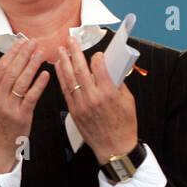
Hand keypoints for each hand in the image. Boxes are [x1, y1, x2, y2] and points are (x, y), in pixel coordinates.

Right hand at [0, 38, 49, 173]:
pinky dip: (38, 85)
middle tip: (33, 43)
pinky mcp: (22, 115)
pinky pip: (31, 97)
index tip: (20, 42)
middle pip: (11, 72)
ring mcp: (9, 107)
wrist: (0, 142)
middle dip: (23, 56)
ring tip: (40, 54)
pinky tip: (45, 75)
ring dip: (32, 66)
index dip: (11, 53)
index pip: (0, 68)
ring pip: (21, 82)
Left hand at [56, 35, 137, 160]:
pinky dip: (61, 77)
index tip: (96, 52)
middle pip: (81, 69)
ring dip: (64, 62)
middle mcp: (94, 97)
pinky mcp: (74, 110)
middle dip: (75, 52)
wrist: (114, 147)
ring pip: (70, 79)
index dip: (97, 57)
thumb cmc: (124, 124)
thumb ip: (118, 84)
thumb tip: (111, 68)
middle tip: (71, 40)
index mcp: (110, 93)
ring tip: (61, 50)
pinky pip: (65, 90)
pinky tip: (58, 67)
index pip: (99, 67)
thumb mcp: (128, 101)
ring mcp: (82, 104)